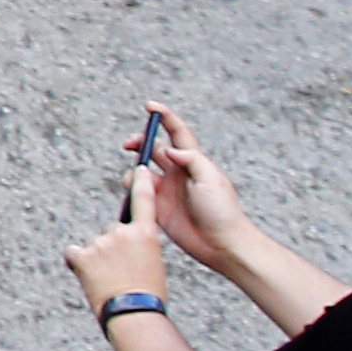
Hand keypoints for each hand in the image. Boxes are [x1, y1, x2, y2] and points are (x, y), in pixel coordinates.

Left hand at [65, 166, 171, 318]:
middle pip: (112, 230)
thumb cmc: (147, 294)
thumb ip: (139, 245)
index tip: (141, 169)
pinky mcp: (83, 255)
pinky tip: (89, 278)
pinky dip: (78, 263)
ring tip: (108, 280)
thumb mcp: (153, 263)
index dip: (142, 183)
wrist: (134, 313)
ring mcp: (100, 243)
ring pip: (94, 244)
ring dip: (97, 259)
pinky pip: (74, 253)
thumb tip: (125, 243)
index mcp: (146, 234)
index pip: (144, 200)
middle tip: (120, 272)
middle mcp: (122, 232)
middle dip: (112, 247)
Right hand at [140, 106, 251, 274]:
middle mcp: (178, 173)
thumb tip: (167, 149)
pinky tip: (136, 196)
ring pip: (141, 171)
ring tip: (138, 181)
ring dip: (135, 171)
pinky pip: (139, 194)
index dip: (164, 117)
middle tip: (129, 145)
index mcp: (193, 162)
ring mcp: (167, 190)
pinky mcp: (158, 208)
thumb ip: (190, 159)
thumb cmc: (222, 210)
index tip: (149, 106)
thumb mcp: (211, 178)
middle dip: (139, 142)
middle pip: (154, 149)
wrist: (222, 243)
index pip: (177, 133)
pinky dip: (132, 191)